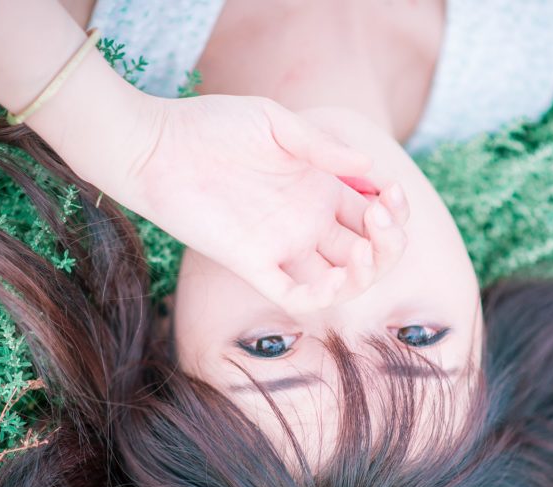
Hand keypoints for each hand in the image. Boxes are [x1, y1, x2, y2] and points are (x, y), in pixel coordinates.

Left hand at [104, 94, 408, 313]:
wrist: (157, 146)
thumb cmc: (211, 126)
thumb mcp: (275, 122)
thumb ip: (321, 145)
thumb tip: (370, 165)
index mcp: (318, 189)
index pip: (375, 214)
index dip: (395, 210)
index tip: (392, 190)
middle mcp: (306, 222)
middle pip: (368, 250)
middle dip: (391, 240)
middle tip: (383, 213)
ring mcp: (283, 246)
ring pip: (342, 280)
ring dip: (369, 271)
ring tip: (369, 245)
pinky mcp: (253, 265)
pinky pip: (297, 297)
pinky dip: (326, 296)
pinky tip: (340, 277)